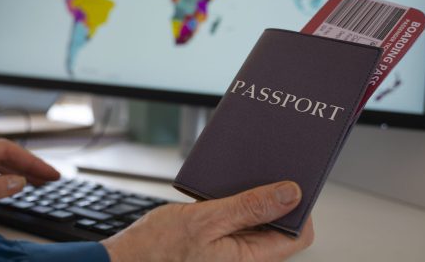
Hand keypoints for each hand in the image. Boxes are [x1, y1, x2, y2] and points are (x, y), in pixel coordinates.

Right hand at [102, 181, 312, 261]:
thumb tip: (291, 194)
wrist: (125, 261)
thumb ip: (250, 207)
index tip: (290, 180)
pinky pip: (238, 222)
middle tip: (262, 171)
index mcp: (250, 259)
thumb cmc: (157, 250)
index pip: (298, 236)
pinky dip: (234, 203)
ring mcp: (232, 253)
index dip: (299, 207)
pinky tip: (220, 190)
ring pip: (258, 222)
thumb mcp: (206, 220)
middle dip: (274, 198)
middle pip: (280, 226)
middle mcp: (246, 259)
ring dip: (251, 198)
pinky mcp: (218, 245)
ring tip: (237, 178)